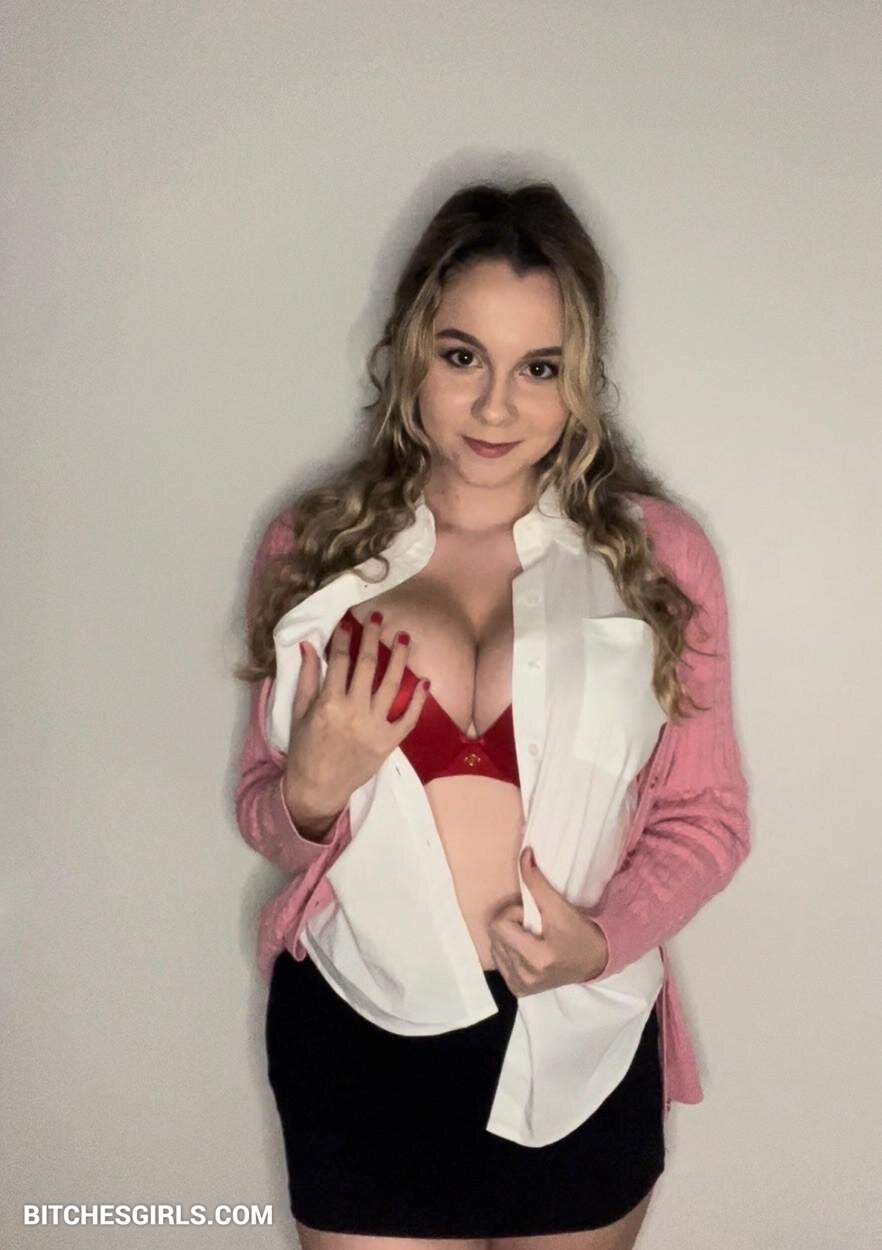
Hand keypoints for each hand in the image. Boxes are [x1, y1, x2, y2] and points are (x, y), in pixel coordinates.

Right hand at [283, 611, 430, 812]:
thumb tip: (308, 645)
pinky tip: (424, 680)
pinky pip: (409, 718)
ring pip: (392, 685)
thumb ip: (307, 678)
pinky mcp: (389, 742)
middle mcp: (354, 712)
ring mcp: (374, 727)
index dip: (343, 639)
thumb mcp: (299, 712)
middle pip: (367, 666)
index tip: (348, 622)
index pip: (339, 661)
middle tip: (378, 616)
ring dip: (399, 658)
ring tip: (403, 637)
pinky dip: (418, 699)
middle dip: (372, 637)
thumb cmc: (305, 749)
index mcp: (328, 704)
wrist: (317, 788)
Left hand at [487, 847, 609, 996]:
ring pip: (494, 947)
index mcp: (537, 959)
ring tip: (532, 938)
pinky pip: (499, 961)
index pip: (499, 926)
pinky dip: (509, 951)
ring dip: (509, 937)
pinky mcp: (519, 990)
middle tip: (533, 925)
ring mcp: (521, 986)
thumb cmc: (579, 932)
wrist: (595, 960)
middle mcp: (525, 977)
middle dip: (511, 924)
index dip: (513, 913)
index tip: (532, 914)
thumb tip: (524, 854)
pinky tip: (528, 950)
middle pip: (494, 936)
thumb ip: (537, 882)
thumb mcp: (559, 907)